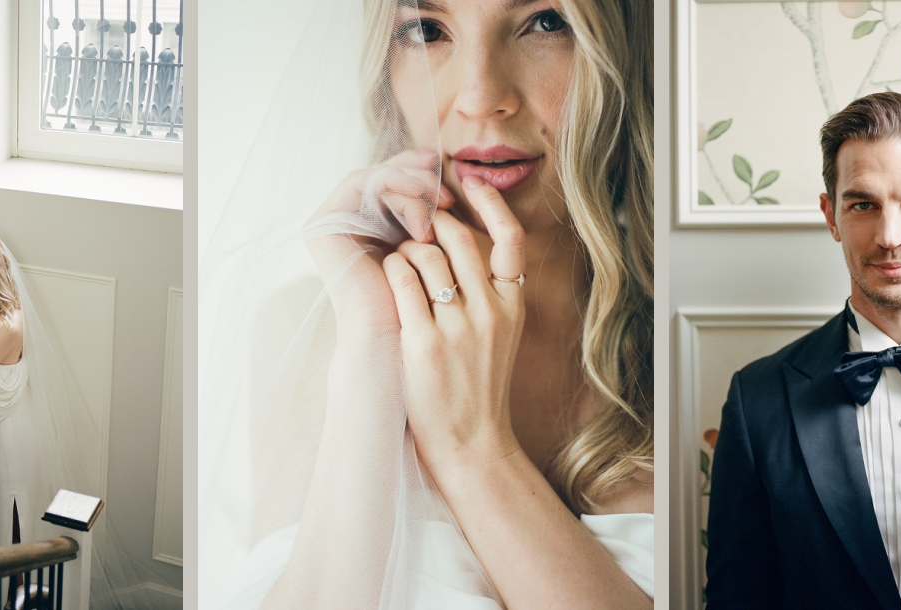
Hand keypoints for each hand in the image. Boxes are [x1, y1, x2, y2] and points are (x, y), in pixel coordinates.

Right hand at [303, 149, 452, 335]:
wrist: (392, 342)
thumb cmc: (419, 306)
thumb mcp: (431, 248)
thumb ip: (435, 215)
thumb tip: (464, 177)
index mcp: (368, 225)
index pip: (397, 184)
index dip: (426, 178)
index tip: (459, 190)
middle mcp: (345, 220)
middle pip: (385, 175)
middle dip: (421, 178)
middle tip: (450, 194)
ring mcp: (331, 221)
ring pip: (377, 176)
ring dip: (414, 186)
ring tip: (441, 209)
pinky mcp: (323, 223)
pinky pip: (361, 183)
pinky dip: (395, 188)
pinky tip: (423, 212)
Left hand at [383, 176, 526, 467]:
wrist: (471, 443)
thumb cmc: (477, 387)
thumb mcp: (501, 335)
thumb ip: (491, 292)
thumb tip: (463, 243)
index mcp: (513, 305)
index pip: (511, 237)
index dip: (490, 204)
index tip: (469, 184)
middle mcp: (491, 311)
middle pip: (459, 238)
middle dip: (431, 222)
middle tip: (414, 224)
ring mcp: (458, 326)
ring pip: (426, 253)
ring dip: (405, 247)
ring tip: (399, 257)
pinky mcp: (424, 342)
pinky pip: (402, 281)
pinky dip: (391, 269)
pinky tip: (387, 274)